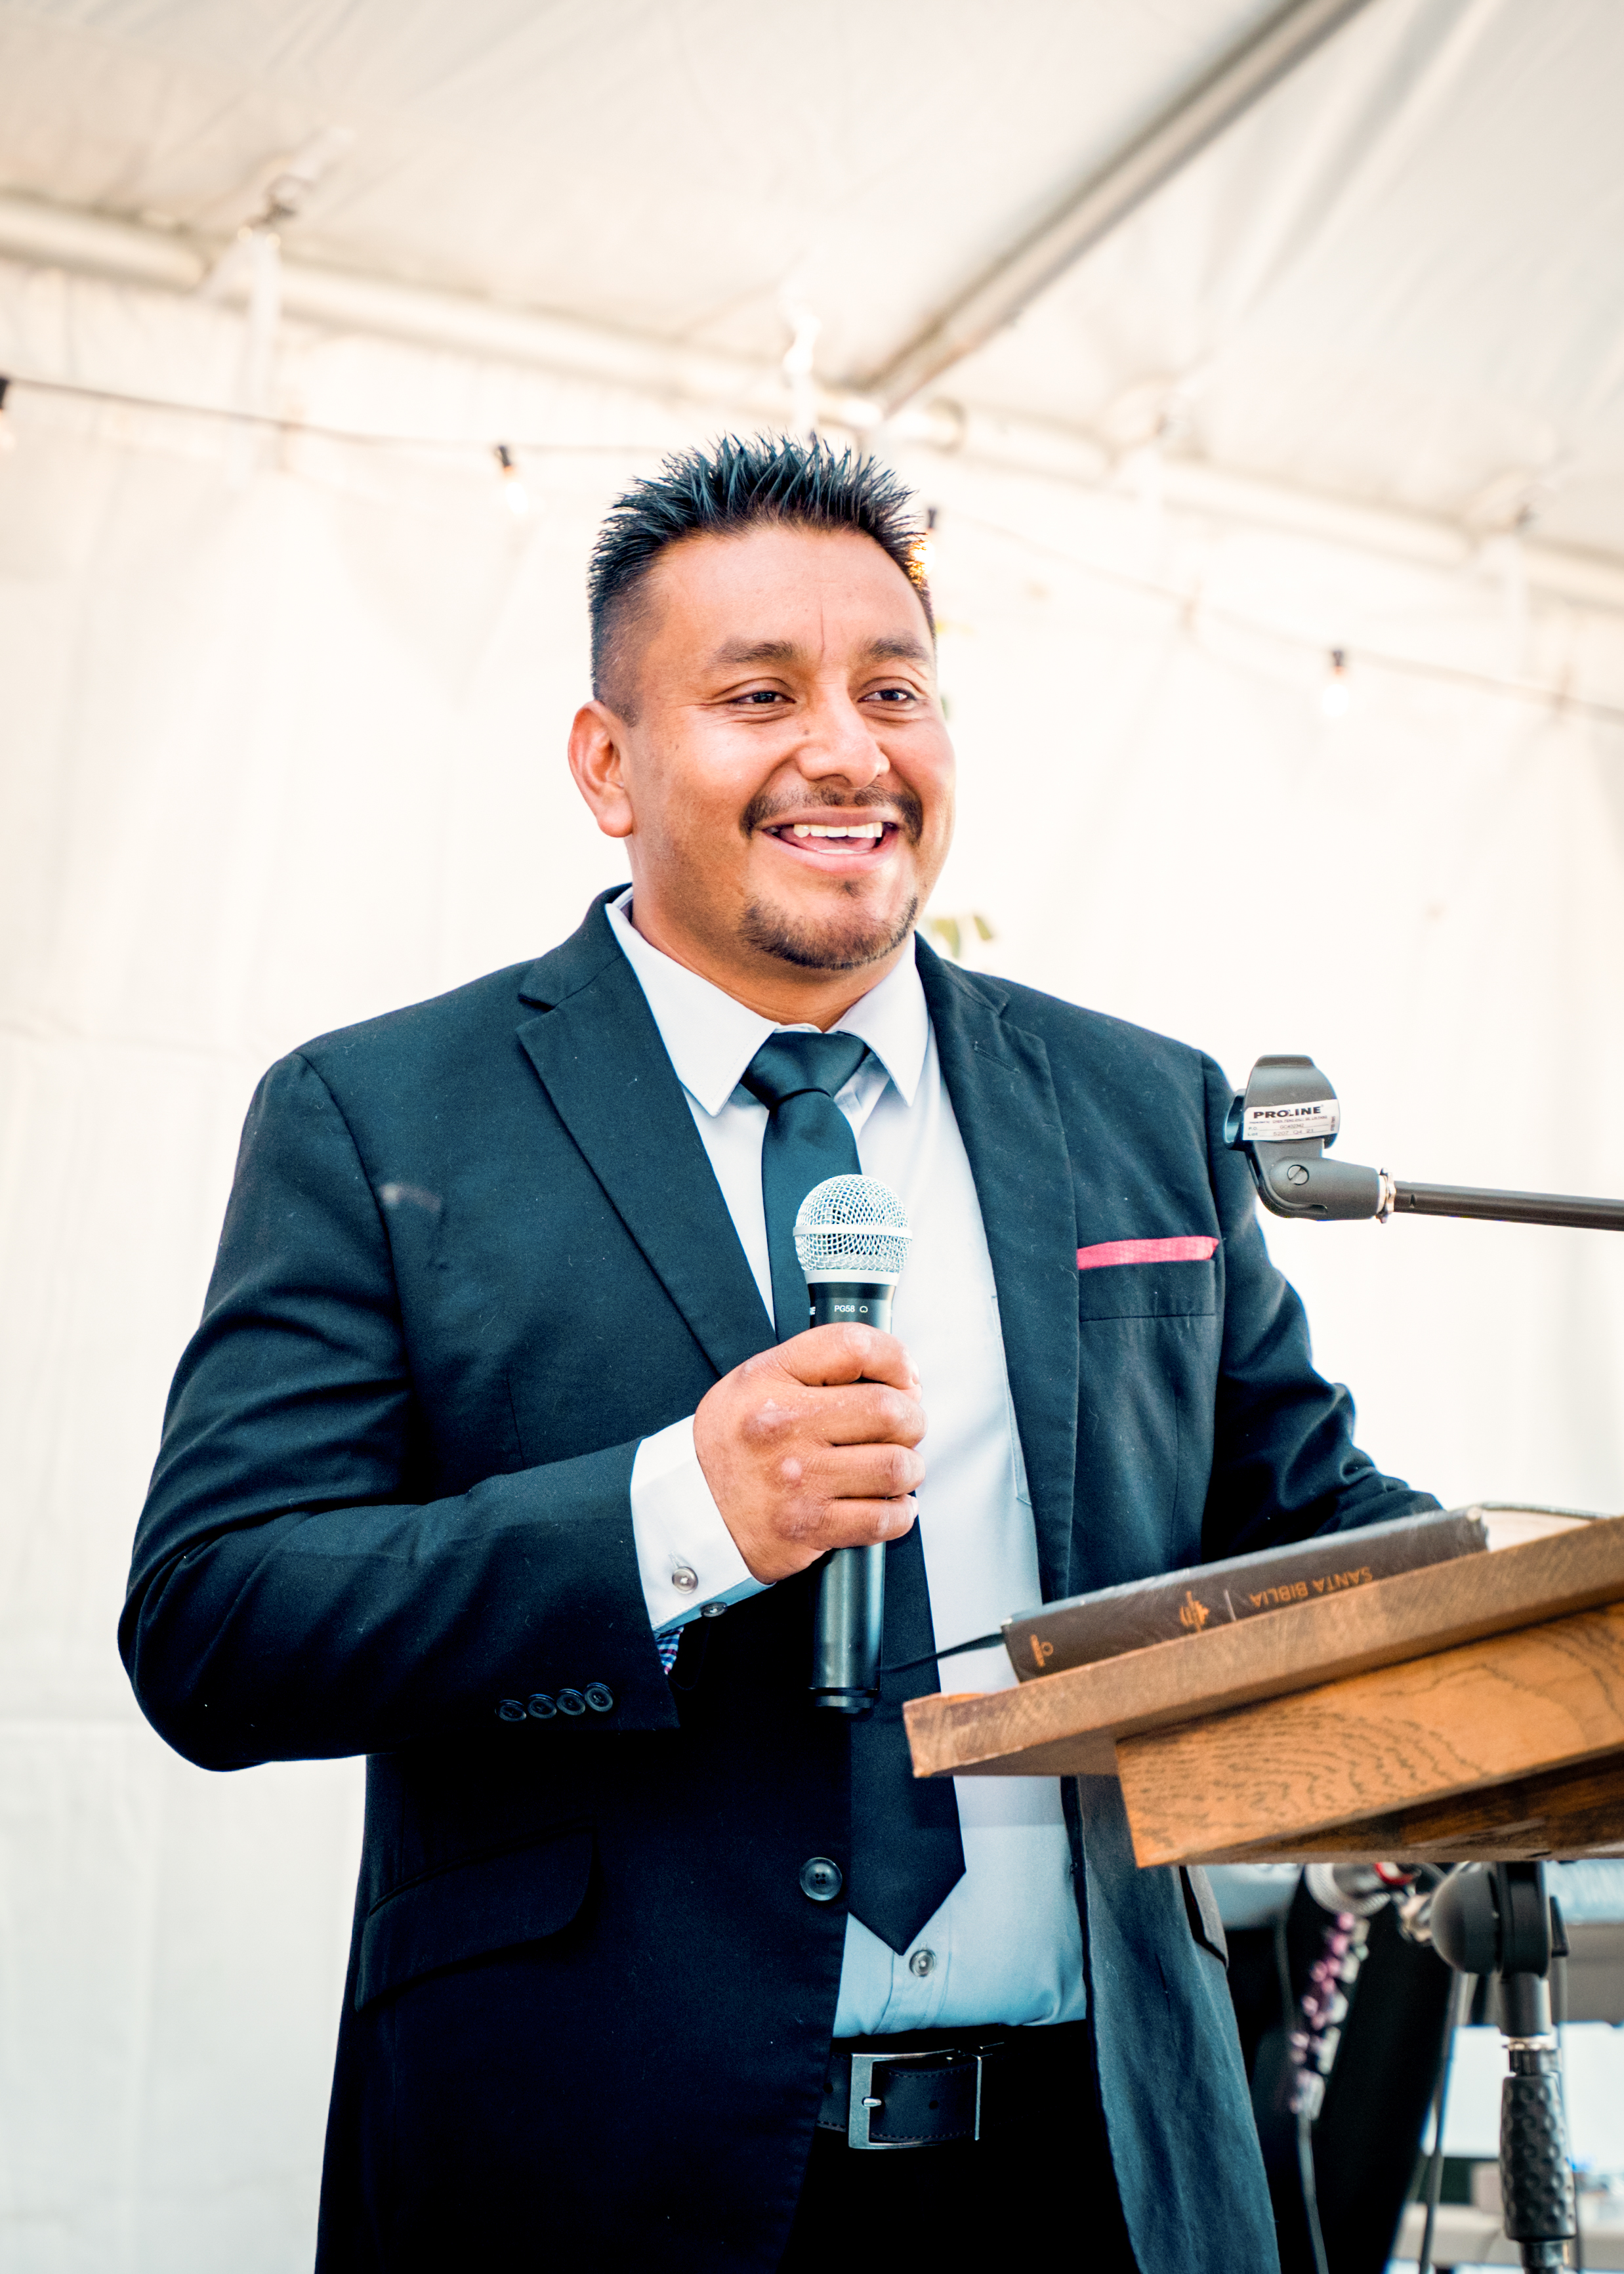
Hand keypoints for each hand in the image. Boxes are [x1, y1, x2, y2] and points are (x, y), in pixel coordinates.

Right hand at [692, 1325, 925, 1583]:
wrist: (687, 1511)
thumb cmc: (730, 1446)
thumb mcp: (754, 1383)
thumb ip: (817, 1367)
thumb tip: (898, 1378)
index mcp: (768, 1380)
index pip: (853, 1347)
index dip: (896, 1359)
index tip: (904, 1377)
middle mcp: (782, 1426)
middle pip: (889, 1410)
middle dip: (912, 1420)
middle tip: (904, 1429)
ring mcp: (797, 1480)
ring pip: (896, 1466)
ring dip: (909, 1469)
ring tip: (896, 1468)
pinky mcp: (809, 1527)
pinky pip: (884, 1519)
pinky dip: (900, 1512)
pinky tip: (889, 1504)